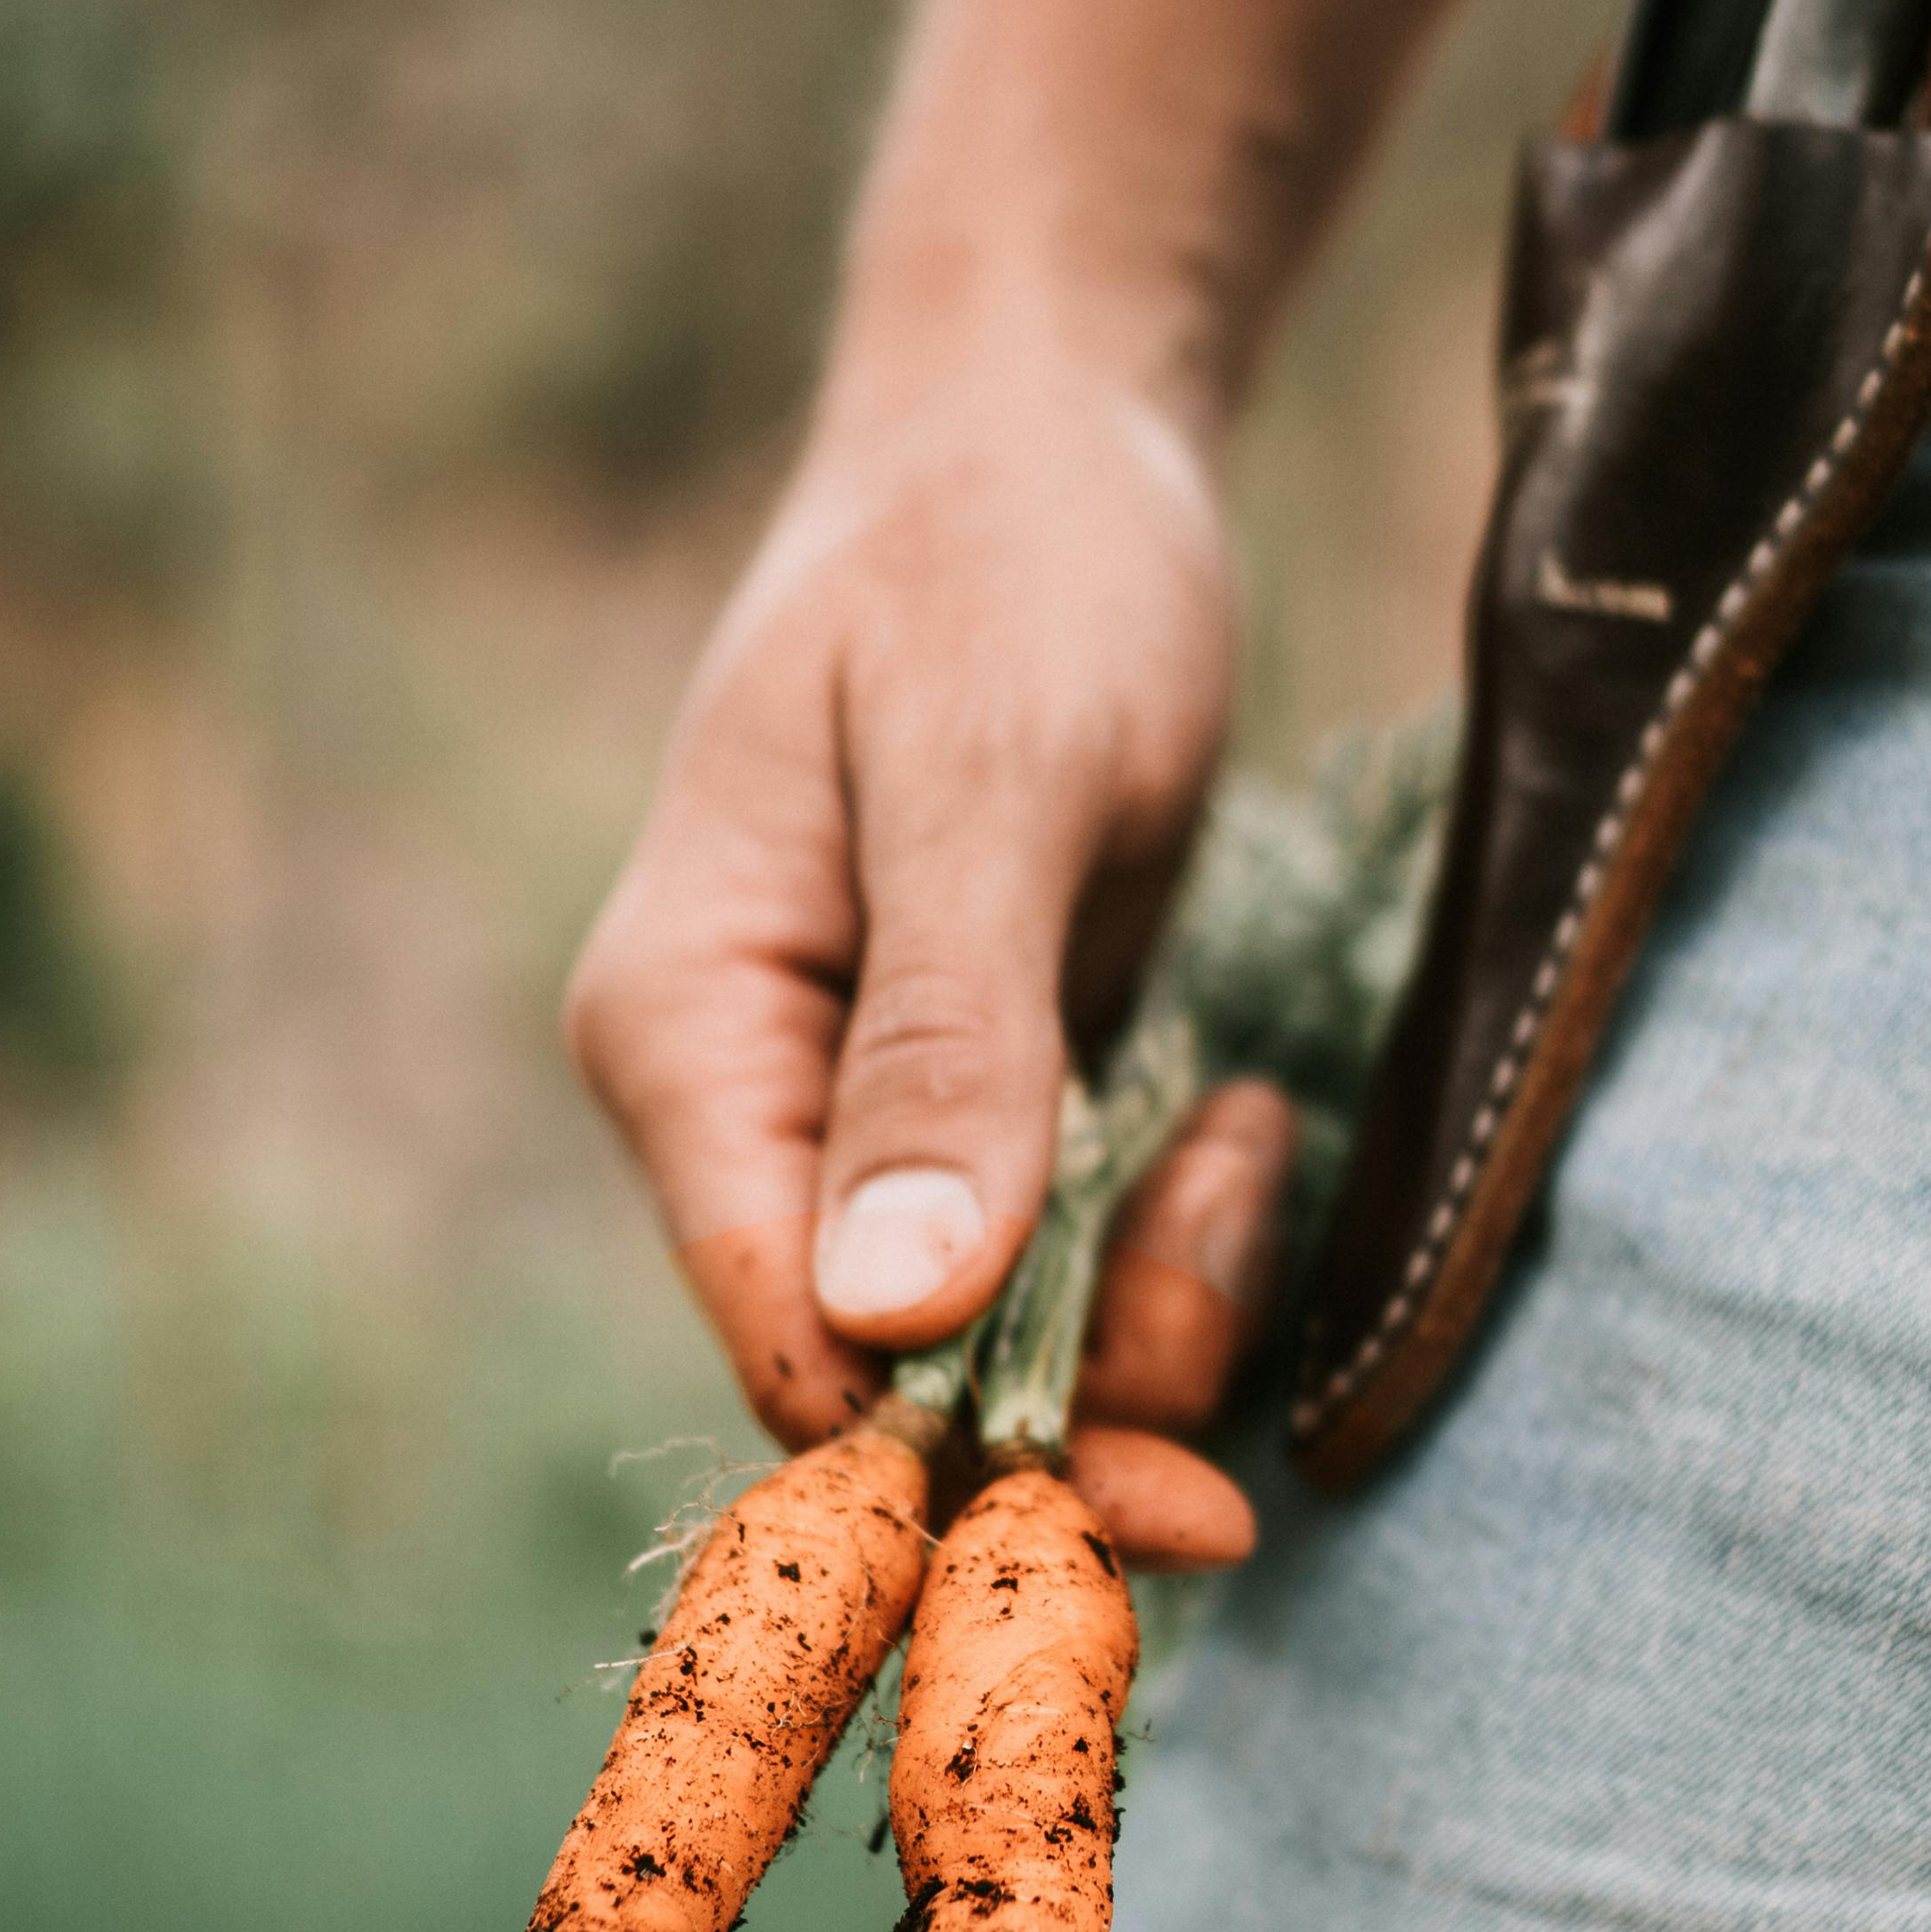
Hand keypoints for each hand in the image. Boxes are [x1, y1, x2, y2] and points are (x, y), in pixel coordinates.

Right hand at [564, 354, 1293, 1535]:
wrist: (1054, 431)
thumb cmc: (1007, 561)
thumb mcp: (993, 779)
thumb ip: (949, 1039)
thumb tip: (895, 1310)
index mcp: (683, 1037)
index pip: (792, 1346)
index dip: (962, 1461)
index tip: (1171, 1500)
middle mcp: (747, 1109)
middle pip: (898, 1383)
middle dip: (1089, 1398)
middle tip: (1246, 1310)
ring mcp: (860, 1119)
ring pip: (1002, 1349)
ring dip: (1154, 1306)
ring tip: (1247, 1141)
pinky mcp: (980, 1111)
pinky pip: (1069, 1268)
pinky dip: (1171, 1243)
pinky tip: (1241, 1123)